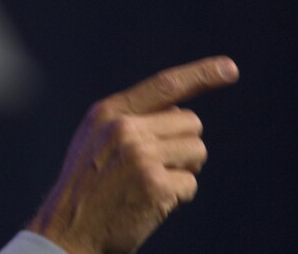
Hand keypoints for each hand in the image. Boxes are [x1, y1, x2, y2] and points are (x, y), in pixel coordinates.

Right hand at [27, 56, 238, 253]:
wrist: (67, 229)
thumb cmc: (86, 186)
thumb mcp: (94, 138)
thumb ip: (130, 119)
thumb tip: (180, 112)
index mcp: (108, 112)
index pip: (164, 85)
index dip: (200, 74)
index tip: (230, 68)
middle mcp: (124, 128)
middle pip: (190, 122)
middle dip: (182, 145)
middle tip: (154, 167)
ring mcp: (140, 156)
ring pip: (196, 151)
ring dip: (183, 170)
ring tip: (150, 184)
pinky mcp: (155, 185)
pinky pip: (191, 184)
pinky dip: (177, 196)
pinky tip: (150, 203)